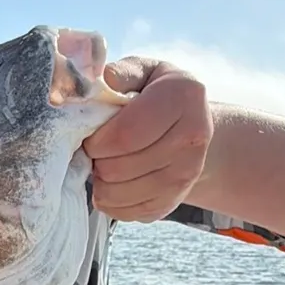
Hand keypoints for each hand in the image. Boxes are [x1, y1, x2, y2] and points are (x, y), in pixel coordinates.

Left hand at [83, 57, 212, 222]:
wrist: (193, 129)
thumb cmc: (159, 95)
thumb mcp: (146, 72)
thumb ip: (122, 72)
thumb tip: (102, 82)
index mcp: (183, 98)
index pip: (125, 135)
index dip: (97, 140)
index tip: (91, 135)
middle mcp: (191, 140)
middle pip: (118, 168)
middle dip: (96, 160)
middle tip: (96, 150)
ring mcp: (184, 177)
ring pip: (118, 193)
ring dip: (100, 181)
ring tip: (105, 163)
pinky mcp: (170, 203)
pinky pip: (123, 213)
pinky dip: (109, 200)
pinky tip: (113, 182)